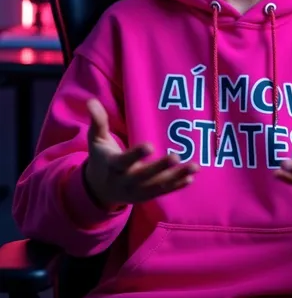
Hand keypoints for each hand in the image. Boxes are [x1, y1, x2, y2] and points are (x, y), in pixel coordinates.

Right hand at [84, 98, 198, 211]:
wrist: (99, 189)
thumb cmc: (101, 157)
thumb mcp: (96, 140)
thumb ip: (97, 121)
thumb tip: (91, 101)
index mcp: (112, 167)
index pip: (124, 161)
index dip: (136, 155)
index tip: (150, 146)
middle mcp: (125, 182)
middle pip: (144, 176)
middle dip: (160, 168)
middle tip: (176, 156)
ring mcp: (136, 192)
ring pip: (157, 186)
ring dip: (176, 177)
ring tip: (194, 167)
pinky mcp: (146, 196)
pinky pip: (162, 192)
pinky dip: (176, 186)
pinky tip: (190, 178)